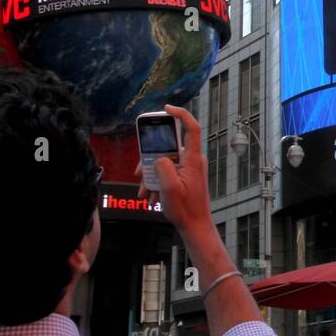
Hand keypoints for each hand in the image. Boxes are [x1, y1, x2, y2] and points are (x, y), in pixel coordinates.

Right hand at [138, 105, 211, 238]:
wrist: (194, 225)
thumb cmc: (185, 209)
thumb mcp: (169, 188)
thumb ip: (163, 167)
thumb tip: (159, 157)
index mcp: (193, 159)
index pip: (191, 128)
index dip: (180, 114)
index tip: (166, 109)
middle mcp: (192, 160)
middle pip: (168, 148)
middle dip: (151, 160)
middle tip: (140, 174)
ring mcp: (189, 168)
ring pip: (164, 161)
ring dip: (152, 175)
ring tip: (146, 192)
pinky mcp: (185, 176)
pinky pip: (168, 171)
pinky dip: (157, 181)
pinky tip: (150, 195)